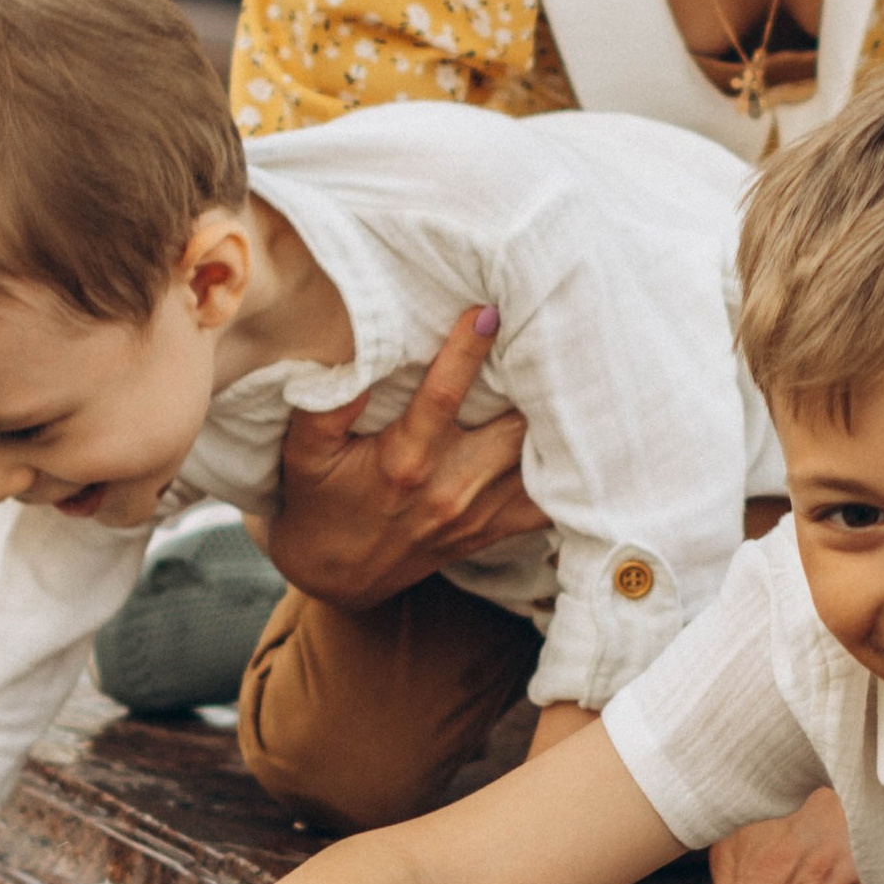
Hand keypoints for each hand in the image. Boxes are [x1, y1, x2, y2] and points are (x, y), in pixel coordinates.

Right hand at [266, 303, 549, 609]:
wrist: (338, 574)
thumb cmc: (320, 501)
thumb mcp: (304, 454)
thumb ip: (324, 407)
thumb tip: (355, 355)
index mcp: (403, 461)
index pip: (443, 396)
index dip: (468, 350)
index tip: (488, 309)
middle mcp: (449, 487)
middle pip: (513, 424)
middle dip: (532, 377)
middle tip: (550, 328)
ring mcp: (477, 511)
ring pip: (539, 457)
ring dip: (557, 417)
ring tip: (572, 367)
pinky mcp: (493, 528)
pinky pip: (549, 504)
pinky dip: (569, 470)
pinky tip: (579, 433)